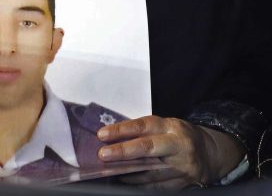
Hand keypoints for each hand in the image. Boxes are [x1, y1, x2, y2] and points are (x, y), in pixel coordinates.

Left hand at [97, 115, 243, 189]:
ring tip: (110, 170)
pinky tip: (127, 180)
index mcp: (171, 127)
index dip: (121, 130)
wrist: (211, 153)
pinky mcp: (185, 183)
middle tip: (103, 154)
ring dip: (127, 172)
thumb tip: (111, 138)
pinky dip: (140, 184)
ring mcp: (183, 166)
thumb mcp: (164, 126)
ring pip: (150, 171)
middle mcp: (178, 145)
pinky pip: (157, 186)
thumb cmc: (178, 136)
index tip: (102, 135)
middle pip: (148, 148)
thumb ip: (142, 131)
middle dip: (123, 151)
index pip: (143, 126)